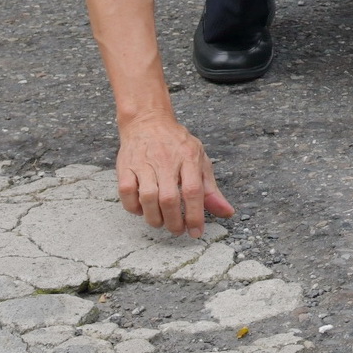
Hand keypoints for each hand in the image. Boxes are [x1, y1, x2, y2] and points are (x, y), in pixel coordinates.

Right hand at [116, 116, 232, 236]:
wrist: (148, 120)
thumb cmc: (177, 144)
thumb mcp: (199, 160)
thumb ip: (211, 189)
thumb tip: (227, 212)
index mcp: (189, 157)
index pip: (193, 191)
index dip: (195, 215)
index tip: (196, 232)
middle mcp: (166, 160)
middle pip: (169, 198)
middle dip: (174, 222)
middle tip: (177, 230)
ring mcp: (144, 163)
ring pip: (147, 198)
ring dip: (154, 218)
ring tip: (161, 223)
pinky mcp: (125, 166)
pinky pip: (126, 192)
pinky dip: (133, 207)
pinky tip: (142, 210)